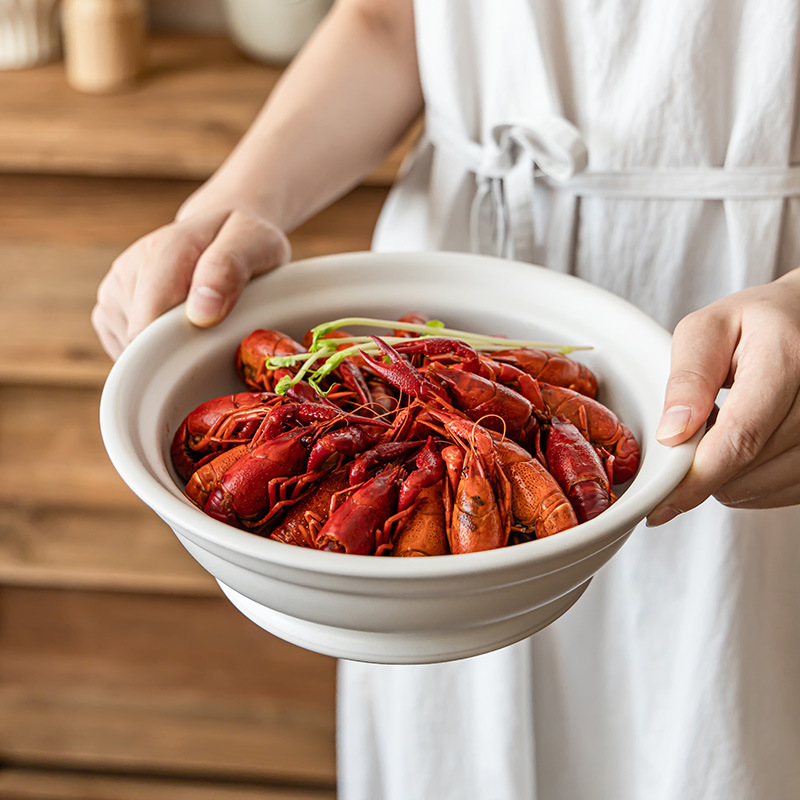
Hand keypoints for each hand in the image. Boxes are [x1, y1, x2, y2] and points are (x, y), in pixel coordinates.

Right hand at [92, 207, 290, 358]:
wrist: (222, 232)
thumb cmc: (243, 242)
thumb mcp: (254, 243)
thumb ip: (228, 269)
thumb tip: (200, 314)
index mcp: (164, 250)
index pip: (153, 323)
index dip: (179, 349)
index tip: (209, 350)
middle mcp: (129, 269)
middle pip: (142, 342)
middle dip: (177, 352)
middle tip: (214, 334)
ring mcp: (114, 291)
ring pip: (134, 350)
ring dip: (168, 351)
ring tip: (198, 322)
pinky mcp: (109, 311)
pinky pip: (126, 352)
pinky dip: (154, 352)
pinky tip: (178, 328)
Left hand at [647, 270, 799, 525]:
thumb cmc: (752, 324)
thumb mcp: (706, 331)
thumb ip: (687, 379)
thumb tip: (672, 435)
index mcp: (787, 358)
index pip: (742, 435)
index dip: (699, 475)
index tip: (662, 500)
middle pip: (751, 466)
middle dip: (705, 466)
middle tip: (692, 432)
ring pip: (767, 486)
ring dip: (729, 476)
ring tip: (722, 430)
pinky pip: (784, 491)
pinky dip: (752, 481)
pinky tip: (745, 446)